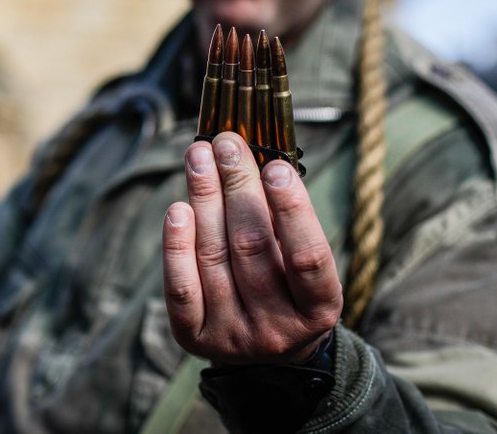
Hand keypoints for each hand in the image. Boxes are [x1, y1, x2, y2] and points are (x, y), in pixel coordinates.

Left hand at [162, 132, 341, 365]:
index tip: (276, 165)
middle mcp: (277, 329)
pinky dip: (177, 244)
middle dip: (238, 187)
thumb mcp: (301, 260)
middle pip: (252, 247)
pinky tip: (178, 208)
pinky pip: (181, 286)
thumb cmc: (288, 287)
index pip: (307, 257)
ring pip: (214, 257)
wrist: (266, 352)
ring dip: (204, 198)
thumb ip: (283, 220)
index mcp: (318, 309)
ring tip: (198, 156)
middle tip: (227, 144)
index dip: (291, 209)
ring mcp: (234, 337)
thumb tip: (251, 160)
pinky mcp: (194, 337)